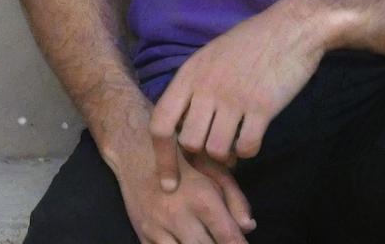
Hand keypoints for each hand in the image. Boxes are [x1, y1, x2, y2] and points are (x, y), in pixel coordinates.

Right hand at [113, 143, 254, 243]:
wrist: (135, 149)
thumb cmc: (180, 154)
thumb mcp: (212, 166)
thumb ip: (234, 196)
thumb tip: (249, 227)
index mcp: (201, 197)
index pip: (227, 236)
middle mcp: (179, 216)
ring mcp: (158, 229)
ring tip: (208, 242)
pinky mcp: (143, 236)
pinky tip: (184, 243)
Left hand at [149, 0, 326, 190]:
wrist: (292, 26)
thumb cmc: (252, 40)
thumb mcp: (212, 54)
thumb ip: (195, 85)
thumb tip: (184, 123)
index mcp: (191, 72)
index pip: (161, 122)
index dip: (162, 157)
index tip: (169, 182)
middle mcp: (208, 86)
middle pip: (189, 143)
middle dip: (201, 154)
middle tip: (215, 149)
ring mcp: (235, 97)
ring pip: (216, 149)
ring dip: (226, 154)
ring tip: (234, 143)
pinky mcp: (262, 106)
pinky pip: (247, 147)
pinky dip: (249, 150)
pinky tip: (253, 137)